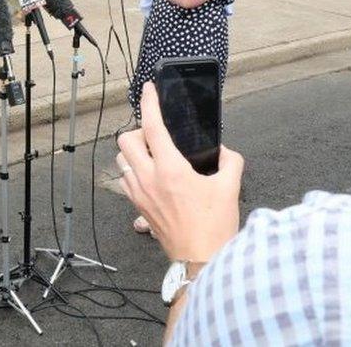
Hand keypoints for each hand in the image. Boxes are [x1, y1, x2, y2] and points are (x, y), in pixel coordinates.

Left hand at [116, 82, 243, 261]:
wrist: (200, 260)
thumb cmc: (214, 227)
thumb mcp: (230, 188)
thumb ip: (230, 161)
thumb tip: (225, 152)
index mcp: (170, 169)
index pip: (151, 127)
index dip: (149, 103)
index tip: (148, 90)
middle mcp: (148, 179)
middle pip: (125, 141)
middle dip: (137, 130)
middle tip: (155, 134)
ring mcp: (139, 194)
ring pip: (121, 161)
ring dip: (133, 152)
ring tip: (152, 155)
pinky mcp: (138, 208)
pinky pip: (125, 181)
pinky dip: (132, 173)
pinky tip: (150, 177)